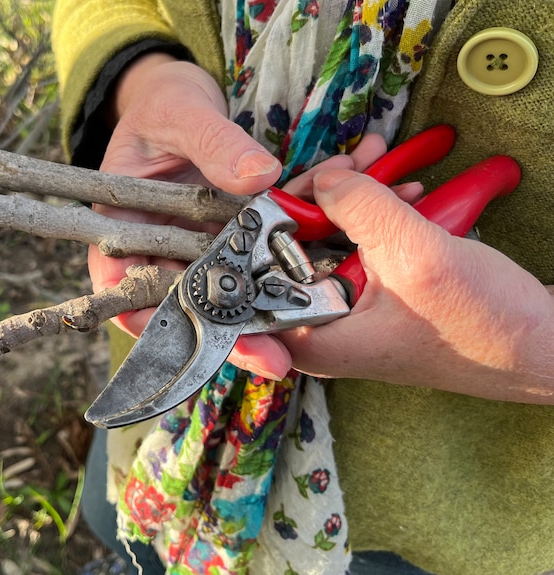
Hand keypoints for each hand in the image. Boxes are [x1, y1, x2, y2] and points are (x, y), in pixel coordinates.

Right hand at [90, 54, 392, 378]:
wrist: (186, 100)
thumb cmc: (164, 105)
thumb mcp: (182, 115)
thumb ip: (215, 143)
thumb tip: (259, 177)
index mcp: (124, 226)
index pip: (122, 284)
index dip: (149, 318)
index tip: (189, 332)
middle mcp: (160, 249)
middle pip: (184, 304)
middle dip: (229, 333)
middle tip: (271, 356)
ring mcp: (199, 251)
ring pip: (228, 294)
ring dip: (267, 315)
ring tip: (304, 335)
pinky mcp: (234, 243)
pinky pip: (259, 262)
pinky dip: (292, 269)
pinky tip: (332, 271)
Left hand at [277, 169, 553, 402]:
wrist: (547, 346)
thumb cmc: (485, 325)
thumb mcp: (415, 255)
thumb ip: (360, 208)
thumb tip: (325, 180)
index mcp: (314, 338)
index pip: (258, 278)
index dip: (270, 225)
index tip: (297, 187)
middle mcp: (325, 330)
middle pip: (293, 251)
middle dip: (320, 199)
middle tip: (348, 162)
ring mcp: (354, 315)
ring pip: (332, 243)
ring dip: (355, 198)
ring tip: (379, 160)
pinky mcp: (381, 300)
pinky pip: (364, 249)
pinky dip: (381, 216)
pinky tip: (405, 189)